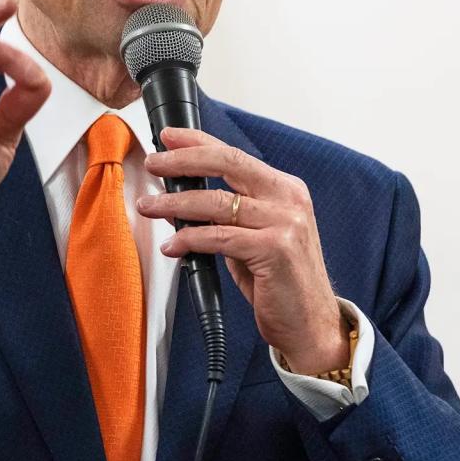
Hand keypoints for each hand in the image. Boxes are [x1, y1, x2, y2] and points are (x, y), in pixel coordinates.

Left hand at [137, 127, 348, 374]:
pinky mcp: (275, 249)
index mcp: (285, 190)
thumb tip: (182, 197)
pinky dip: (189, 239)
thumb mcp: (255, 236)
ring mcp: (286, 223)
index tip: (168, 137)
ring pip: (216, 202)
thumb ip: (229, 214)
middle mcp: (289, 200)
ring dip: (174, 204)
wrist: (310, 323)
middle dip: (183, 161)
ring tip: (149, 206)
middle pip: (227, 164)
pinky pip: (219, 237)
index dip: (198, 142)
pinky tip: (172, 246)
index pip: (235, 155)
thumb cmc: (279, 280)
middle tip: (153, 164)